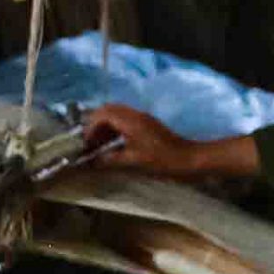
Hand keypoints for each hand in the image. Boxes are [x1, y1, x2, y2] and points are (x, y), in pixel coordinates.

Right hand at [82, 105, 197, 174]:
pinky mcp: (146, 124)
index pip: (102, 115)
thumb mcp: (133, 161)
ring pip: (116, 115)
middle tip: (89, 143)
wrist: (188, 159)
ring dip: (104, 127)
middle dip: (95, 124)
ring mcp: (141, 118)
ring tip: (97, 146)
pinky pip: (124, 120)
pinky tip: (112, 146)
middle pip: (107, 110)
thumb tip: (91, 163)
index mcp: (130, 120)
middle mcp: (134, 114)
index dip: (90, 129)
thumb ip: (110, 160)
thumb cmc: (161, 160)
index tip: (85, 144)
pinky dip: (114, 130)